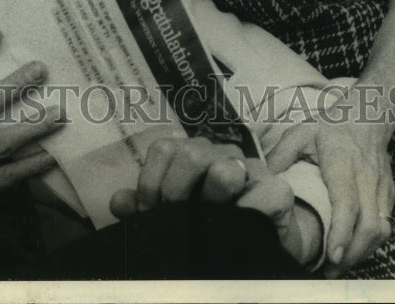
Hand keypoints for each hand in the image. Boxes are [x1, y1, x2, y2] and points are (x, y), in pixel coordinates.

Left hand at [109, 137, 320, 266]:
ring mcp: (250, 168)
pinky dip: (244, 216)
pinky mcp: (277, 190)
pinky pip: (259, 196)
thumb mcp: (171, 216)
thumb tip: (118, 202)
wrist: (259, 245)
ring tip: (207, 223)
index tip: (150, 213)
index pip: (163, 148)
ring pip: (223, 170)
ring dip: (210, 203)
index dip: (150, 183)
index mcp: (192, 152)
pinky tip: (236, 229)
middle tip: (176, 220)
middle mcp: (220, 152)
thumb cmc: (209, 224)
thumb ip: (144, 207)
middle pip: (189, 153)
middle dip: (175, 193)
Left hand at [266, 113, 394, 276]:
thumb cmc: (329, 126)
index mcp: (343, 162)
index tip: (333, 255)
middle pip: (369, 225)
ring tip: (339, 266)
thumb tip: (261, 180)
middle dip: (352, 253)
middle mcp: (367, 177)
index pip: (347, 202)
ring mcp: (382, 187)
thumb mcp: (300, 132)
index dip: (342, 232)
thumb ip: (280, 155)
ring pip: (381, 229)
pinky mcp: (389, 194)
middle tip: (329, 271)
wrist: (367, 114)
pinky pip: (385, 225)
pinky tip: (353, 250)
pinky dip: (371, 243)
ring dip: (363, 253)